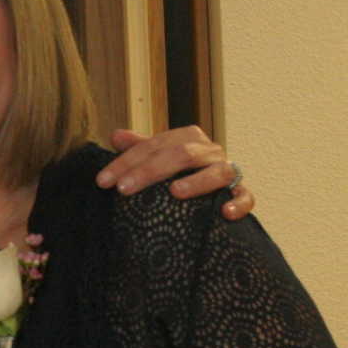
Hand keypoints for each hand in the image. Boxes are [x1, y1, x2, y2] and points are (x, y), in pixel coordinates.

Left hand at [100, 127, 253, 219]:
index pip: (153, 145)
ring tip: (174, 192)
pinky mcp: (241, 193)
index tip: (103, 181)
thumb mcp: (157, 159)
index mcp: (187, 138)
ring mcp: (228, 171)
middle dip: (149, 171)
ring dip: (197, 181)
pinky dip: (238, 203)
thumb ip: (139, 148)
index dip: (126, 162)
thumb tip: (116, 135)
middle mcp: (210, 151)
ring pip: (217, 171)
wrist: (214, 190)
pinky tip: (224, 213)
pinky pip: (245, 197)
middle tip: (123, 189)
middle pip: (181, 154)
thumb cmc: (179, 173)